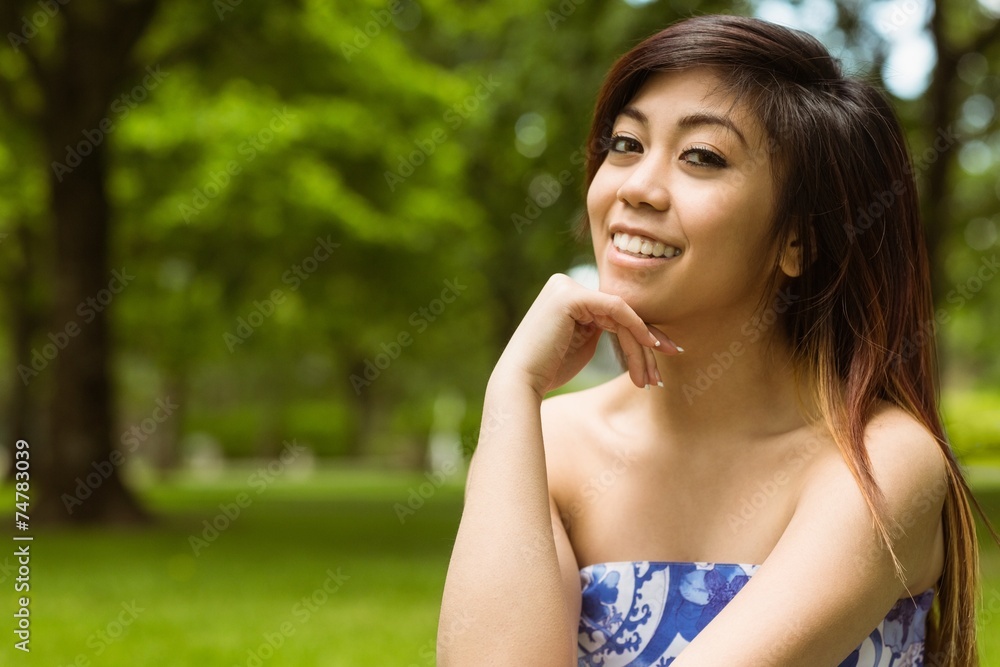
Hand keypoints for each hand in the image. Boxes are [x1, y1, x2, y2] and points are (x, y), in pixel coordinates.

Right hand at [493, 274, 680, 397]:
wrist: (521, 381)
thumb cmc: (550, 370)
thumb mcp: (583, 343)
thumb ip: (602, 327)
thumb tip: (633, 325)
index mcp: (567, 294)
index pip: (612, 312)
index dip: (640, 334)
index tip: (662, 357)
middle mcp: (565, 284)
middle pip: (619, 312)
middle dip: (646, 341)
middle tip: (665, 367)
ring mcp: (567, 286)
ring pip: (620, 313)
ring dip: (642, 345)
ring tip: (654, 376)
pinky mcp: (571, 295)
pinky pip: (615, 308)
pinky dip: (636, 327)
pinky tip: (650, 347)